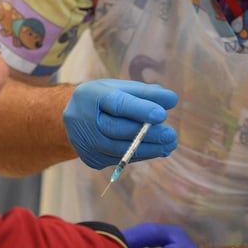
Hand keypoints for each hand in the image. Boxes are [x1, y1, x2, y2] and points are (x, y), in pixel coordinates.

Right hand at [63, 79, 177, 168]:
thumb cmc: (104, 99)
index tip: (162, 114)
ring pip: (119, 149)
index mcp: (90, 95)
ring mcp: (85, 143)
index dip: (139, 109)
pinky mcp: (91, 159)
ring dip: (148, 149)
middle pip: (117, 129)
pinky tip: (157, 150)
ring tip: (169, 145)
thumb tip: (172, 99)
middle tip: (171, 135)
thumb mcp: (121, 88)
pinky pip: (119, 159)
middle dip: (147, 134)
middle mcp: (83, 120)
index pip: (116, 103)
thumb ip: (146, 93)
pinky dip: (140, 155)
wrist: (75, 117)